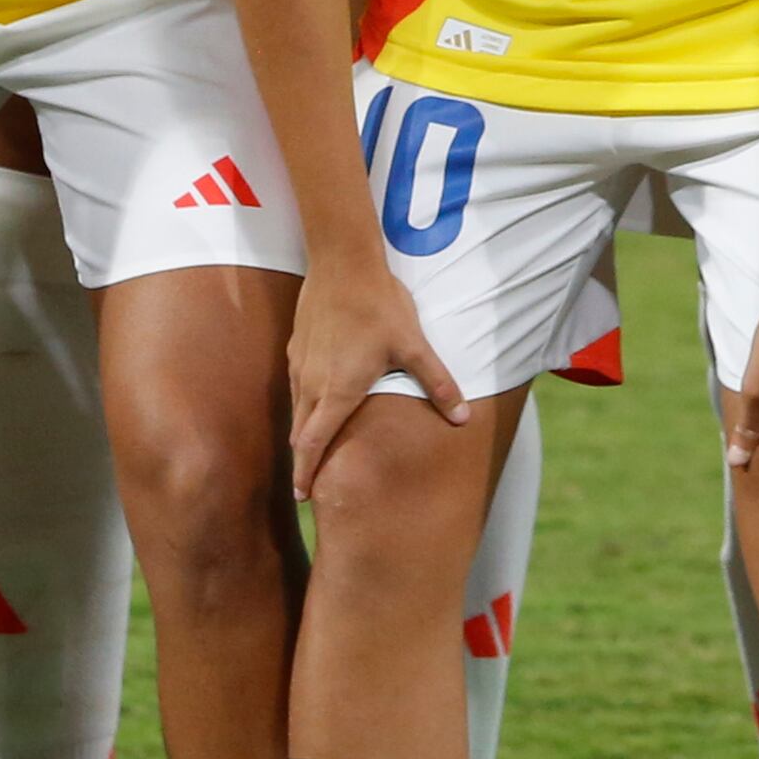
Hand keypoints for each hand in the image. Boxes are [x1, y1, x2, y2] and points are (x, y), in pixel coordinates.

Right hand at [286, 259, 454, 498]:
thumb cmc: (378, 305)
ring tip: (310, 451)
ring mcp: (300, 365)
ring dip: (302, 435)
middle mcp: (312, 383)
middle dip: (303, 462)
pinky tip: (315, 403)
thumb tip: (462, 418)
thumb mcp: (414, 346)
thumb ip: (437, 384)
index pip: (314, 443)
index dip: (307, 472)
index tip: (304, 496)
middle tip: (308, 487)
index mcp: (338, 391)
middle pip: (300, 434)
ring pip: (296, 411)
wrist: (341, 261)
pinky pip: (295, 387)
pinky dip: (302, 406)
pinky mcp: (296, 348)